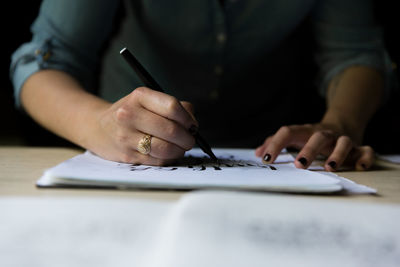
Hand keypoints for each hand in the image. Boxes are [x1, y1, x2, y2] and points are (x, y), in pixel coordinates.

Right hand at [90, 87, 197, 164]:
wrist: (98, 128)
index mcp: (139, 96)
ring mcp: (126, 136)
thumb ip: (175, 107)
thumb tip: (193, 123)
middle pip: (171, 130)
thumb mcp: (148, 101)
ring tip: (180, 148)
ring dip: (179, 151)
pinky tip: (168, 154)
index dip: (188, 119)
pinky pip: (157, 160)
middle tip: (189, 140)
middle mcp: (129, 114)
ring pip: (165, 148)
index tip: (192, 125)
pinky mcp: (127, 155)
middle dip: (187, 138)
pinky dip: (168, 159)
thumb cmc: (132, 113)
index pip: (172, 107)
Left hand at [255, 123, 373, 170]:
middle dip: (309, 150)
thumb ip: (275, 143)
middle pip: (317, 137)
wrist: (341, 125)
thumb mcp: (294, 137)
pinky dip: (365, 157)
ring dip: (337, 154)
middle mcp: (324, 134)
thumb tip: (257, 153)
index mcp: (304, 132)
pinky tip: (359, 167)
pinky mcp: (359, 148)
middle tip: (299, 165)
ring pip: (343, 142)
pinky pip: (366, 150)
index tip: (266, 159)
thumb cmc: (310, 137)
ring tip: (329, 168)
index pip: (288, 132)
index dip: (276, 144)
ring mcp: (342, 139)